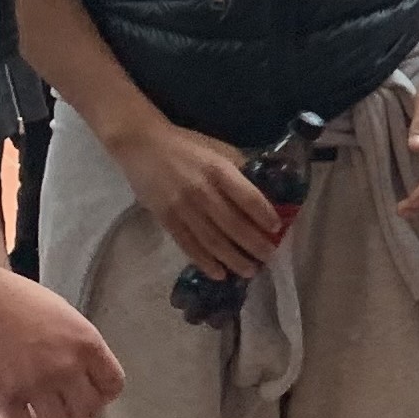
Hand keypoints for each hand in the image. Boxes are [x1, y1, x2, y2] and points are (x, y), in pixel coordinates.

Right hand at [0, 269, 122, 417]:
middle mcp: (66, 365)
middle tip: (60, 403)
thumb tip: (87, 375)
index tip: (88, 393)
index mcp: (86, 342)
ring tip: (35, 406)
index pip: (114, 386)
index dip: (101, 393)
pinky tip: (13, 410)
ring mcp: (36, 382)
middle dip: (76, 410)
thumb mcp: (62, 314)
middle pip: (88, 410)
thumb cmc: (13, 298)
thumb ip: (79, 346)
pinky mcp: (4, 395)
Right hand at [109, 118, 284, 277]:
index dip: (265, 215)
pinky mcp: (166, 218)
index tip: (277, 229)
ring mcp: (182, 207)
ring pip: (212, 240)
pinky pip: (188, 244)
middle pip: (233, 224)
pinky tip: (219, 273)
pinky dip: (204, 261)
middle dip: (254, 244)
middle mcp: (202, 190)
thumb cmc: (186, 145)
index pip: (248, 197)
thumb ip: (238, 169)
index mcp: (219, 170)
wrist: (141, 144)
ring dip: (233, 259)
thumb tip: (263, 191)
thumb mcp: (217, 148)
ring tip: (249, 271)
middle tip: (269, 257)